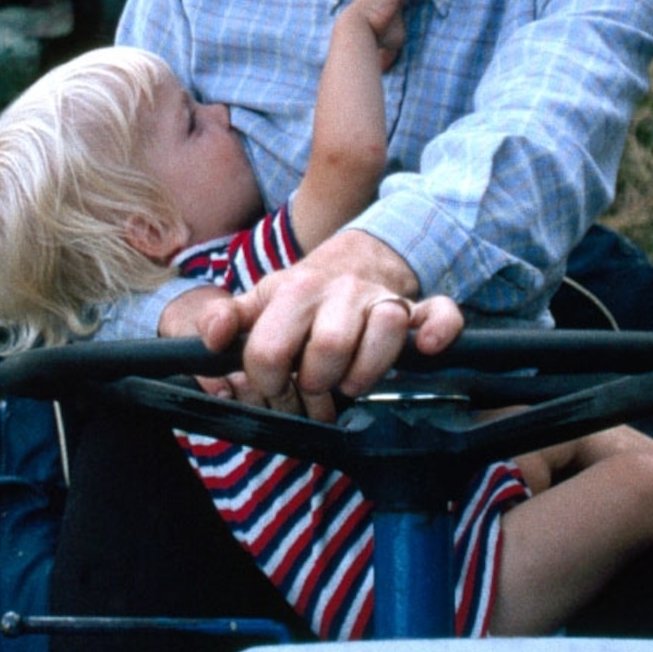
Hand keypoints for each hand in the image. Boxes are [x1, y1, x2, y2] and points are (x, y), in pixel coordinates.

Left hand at [196, 231, 448, 418]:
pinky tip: (425, 348)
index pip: (271, 350)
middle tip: (313, 391)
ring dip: (366, 372)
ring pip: (384, 329)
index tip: (274, 390)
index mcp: (294, 291)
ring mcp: (381, 298)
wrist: (355, 260)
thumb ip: (228, 320)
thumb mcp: (260, 302)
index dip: (267, 385)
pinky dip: (438, 330)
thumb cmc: (302, 296)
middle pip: (329, 347)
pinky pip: (439, 314)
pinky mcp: (417, 309)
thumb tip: (212, 339)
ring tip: (350, 384)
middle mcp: (340, 291)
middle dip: (316, 385)